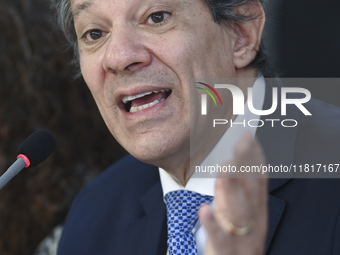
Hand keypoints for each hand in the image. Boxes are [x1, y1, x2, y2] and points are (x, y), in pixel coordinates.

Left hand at [199, 132, 267, 254]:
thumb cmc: (235, 241)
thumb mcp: (237, 215)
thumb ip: (232, 192)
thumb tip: (229, 164)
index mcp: (256, 212)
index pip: (258, 182)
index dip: (256, 159)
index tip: (249, 137)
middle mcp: (253, 223)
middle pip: (251, 193)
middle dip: (247, 167)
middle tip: (241, 143)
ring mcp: (241, 238)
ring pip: (239, 214)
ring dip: (232, 190)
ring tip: (225, 169)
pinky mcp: (225, 252)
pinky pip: (220, 239)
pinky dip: (213, 224)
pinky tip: (205, 209)